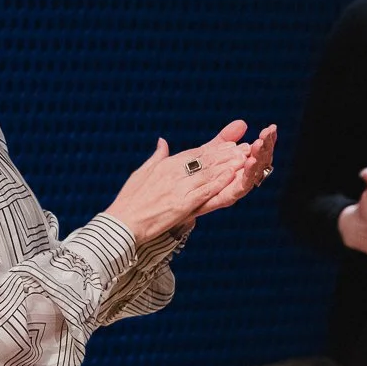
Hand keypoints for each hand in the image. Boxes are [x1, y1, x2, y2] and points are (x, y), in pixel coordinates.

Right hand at [103, 132, 248, 242]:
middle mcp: (172, 173)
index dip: (214, 148)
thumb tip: (162, 141)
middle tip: (244, 148)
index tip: (230, 144)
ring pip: (207, 173)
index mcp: (164, 166)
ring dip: (227, 165)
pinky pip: (204, 191)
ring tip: (244, 158)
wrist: (122, 224)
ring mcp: (177, 188)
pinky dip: (219, 182)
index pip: (194, 153)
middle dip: (226, 154)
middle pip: (204, 160)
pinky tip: (232, 176)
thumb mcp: (141, 173)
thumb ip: (157, 157)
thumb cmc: (129, 200)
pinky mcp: (181, 204)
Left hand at [195, 122, 277, 215]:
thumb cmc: (193, 175)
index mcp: (241, 167)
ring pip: (252, 175)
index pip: (259, 152)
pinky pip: (238, 189)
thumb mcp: (209, 152)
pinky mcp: (224, 199)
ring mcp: (233, 190)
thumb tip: (243, 123)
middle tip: (267, 134)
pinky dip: (246, 177)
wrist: (175, 198)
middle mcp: (240, 179)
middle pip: (260, 163)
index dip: (267, 140)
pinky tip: (248, 162)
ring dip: (258, 160)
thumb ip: (225, 139)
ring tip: (259, 145)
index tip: (272, 128)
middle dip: (265, 148)